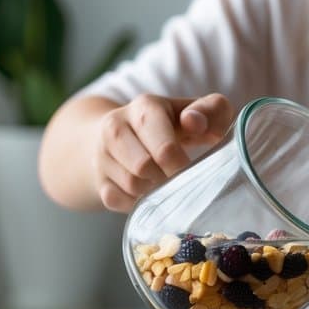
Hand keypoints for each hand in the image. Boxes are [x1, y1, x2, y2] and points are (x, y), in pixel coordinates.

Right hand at [95, 93, 232, 211]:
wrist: (129, 131)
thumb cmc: (176, 124)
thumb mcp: (200, 111)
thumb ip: (210, 110)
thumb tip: (194, 122)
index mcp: (145, 107)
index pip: (163, 148)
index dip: (181, 165)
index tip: (190, 169)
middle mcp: (116, 125)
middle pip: (143, 168)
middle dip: (166, 176)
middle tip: (177, 175)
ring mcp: (102, 153)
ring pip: (131, 186)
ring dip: (152, 189)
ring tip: (161, 178)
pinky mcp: (98, 178)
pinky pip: (116, 200)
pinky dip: (135, 201)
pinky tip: (145, 189)